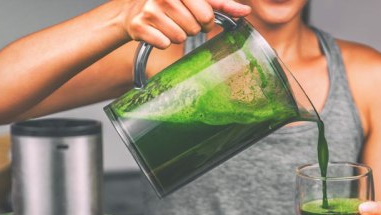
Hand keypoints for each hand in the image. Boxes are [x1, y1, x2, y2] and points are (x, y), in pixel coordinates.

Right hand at [120, 0, 250, 48]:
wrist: (134, 13)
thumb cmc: (171, 5)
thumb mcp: (195, 0)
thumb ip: (221, 4)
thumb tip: (245, 11)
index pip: (207, 13)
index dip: (206, 21)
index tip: (199, 17)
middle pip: (194, 27)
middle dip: (192, 28)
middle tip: (181, 22)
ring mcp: (150, 10)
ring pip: (180, 37)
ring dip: (177, 36)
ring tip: (169, 25)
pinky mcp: (140, 26)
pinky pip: (164, 44)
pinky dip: (163, 42)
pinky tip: (158, 32)